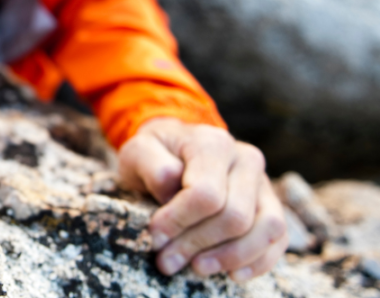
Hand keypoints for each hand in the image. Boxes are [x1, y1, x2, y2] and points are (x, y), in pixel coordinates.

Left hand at [118, 118, 287, 281]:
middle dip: (198, 244)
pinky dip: (258, 261)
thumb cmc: (156, 154)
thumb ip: (152, 167)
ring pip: (267, 229)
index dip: (179, 222)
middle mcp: (245, 159)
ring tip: (196, 267)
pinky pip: (278, 239)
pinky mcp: (270, 204)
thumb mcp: (140, 151)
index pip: (205, 194)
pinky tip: (231, 274)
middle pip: (235, 216)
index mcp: (212, 144)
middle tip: (167, 260)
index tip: (155, 237)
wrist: (175, 148)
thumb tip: (172, 190)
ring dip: (230, 257)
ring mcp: (263, 182)